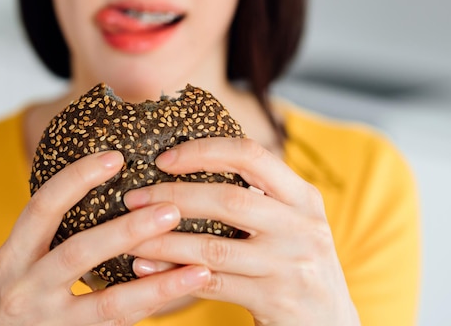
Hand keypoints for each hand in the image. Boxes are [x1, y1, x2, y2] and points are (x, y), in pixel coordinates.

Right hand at [0, 151, 210, 325]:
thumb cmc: (10, 297)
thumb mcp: (17, 260)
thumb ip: (49, 234)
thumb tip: (102, 191)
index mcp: (12, 253)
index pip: (43, 206)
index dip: (77, 178)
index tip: (116, 157)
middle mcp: (24, 286)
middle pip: (79, 253)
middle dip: (127, 230)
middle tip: (170, 209)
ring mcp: (46, 320)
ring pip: (107, 304)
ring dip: (156, 284)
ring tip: (198, 266)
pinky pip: (116, 325)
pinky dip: (150, 309)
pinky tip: (181, 294)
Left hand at [124, 138, 360, 325]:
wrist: (331, 322)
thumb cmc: (297, 262)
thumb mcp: (292, 222)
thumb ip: (259, 196)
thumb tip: (189, 168)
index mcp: (303, 197)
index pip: (251, 155)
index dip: (204, 152)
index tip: (164, 159)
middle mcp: (301, 226)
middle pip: (228, 199)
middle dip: (173, 197)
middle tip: (133, 199)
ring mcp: (290, 265)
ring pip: (212, 247)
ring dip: (164, 241)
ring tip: (130, 237)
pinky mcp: (275, 299)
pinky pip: (212, 283)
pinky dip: (174, 274)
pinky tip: (146, 268)